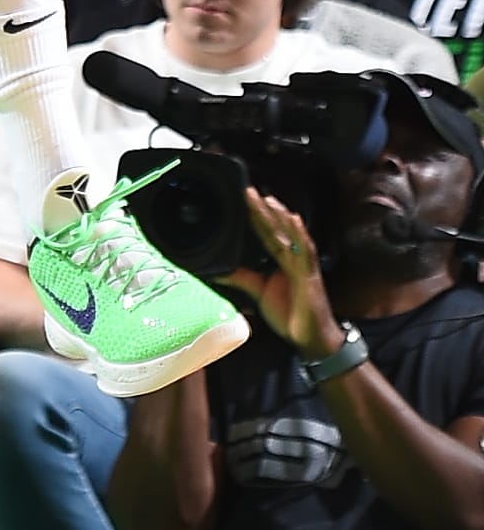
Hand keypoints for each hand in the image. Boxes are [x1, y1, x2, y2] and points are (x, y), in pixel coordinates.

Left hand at [223, 189, 342, 358]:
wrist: (313, 339)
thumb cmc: (290, 314)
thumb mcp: (259, 292)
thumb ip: (241, 278)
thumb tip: (216, 269)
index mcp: (281, 260)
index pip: (266, 233)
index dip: (255, 217)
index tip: (243, 198)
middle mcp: (292, 258)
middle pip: (276, 230)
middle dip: (264, 210)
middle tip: (249, 190)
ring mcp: (303, 266)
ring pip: (291, 236)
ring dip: (280, 217)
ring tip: (269, 200)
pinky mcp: (309, 277)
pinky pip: (305, 252)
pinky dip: (300, 235)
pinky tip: (294, 221)